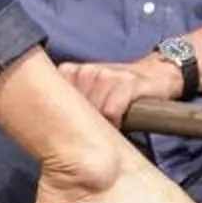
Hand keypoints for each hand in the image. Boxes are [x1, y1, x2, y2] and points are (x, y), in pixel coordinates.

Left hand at [59, 55, 184, 125]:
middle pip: (74, 112)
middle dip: (84, 124)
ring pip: (94, 113)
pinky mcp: (126, 82)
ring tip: (110, 118)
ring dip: (103, 123)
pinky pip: (112, 111)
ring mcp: (105, 74)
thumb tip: (46, 132)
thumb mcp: (87, 93)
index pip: (52, 103)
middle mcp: (85, 70)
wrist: (155, 75)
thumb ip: (66, 105)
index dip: (64, 120)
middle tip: (96, 124)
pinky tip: (121, 120)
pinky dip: (116, 122)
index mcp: (69, 72)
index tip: (74, 126)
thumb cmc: (116, 90)